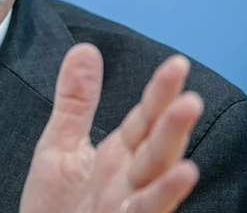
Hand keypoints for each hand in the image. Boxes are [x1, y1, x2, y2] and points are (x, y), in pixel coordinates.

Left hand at [20, 44, 202, 212]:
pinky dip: (157, 202)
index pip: (145, 119)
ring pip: (153, 187)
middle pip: (156, 151)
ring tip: (188, 164)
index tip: (177, 65)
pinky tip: (174, 187)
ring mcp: (127, 207)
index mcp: (120, 155)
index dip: (160, 94)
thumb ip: (76, 102)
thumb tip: (84, 49)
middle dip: (172, 130)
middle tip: (190, 102)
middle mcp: (130, 180)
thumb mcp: (60, 145)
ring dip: (171, 177)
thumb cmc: (56, 205)